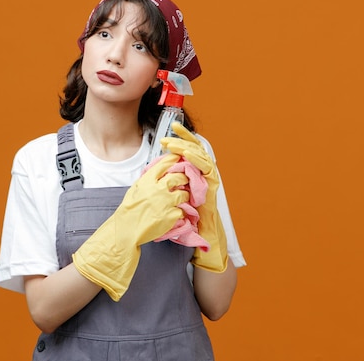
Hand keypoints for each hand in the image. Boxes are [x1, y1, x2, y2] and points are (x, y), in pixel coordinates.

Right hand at [72, 153, 189, 300]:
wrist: (127, 230)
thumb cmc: (129, 211)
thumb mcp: (135, 190)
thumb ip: (146, 180)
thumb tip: (157, 172)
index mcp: (147, 181)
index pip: (165, 164)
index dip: (174, 160)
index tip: (179, 160)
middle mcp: (158, 190)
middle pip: (179, 176)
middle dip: (184, 178)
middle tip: (184, 180)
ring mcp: (166, 203)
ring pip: (184, 193)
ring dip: (184, 196)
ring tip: (180, 199)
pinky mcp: (172, 216)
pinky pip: (183, 210)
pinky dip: (181, 212)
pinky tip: (175, 214)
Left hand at [161, 122, 227, 272]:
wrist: (199, 234)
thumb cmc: (184, 215)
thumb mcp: (171, 194)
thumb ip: (166, 181)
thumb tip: (151, 170)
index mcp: (192, 172)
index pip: (187, 150)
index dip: (180, 138)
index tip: (170, 129)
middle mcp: (202, 172)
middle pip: (196, 148)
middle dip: (183, 138)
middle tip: (170, 132)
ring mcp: (209, 178)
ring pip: (201, 155)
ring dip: (187, 148)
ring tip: (173, 144)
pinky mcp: (213, 185)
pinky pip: (207, 168)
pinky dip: (198, 160)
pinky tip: (188, 156)